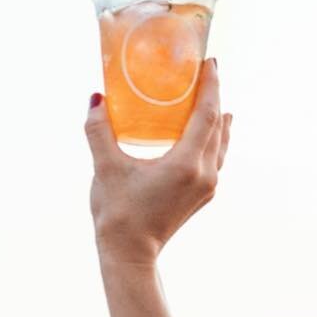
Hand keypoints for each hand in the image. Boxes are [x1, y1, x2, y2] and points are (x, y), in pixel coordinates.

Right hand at [84, 58, 232, 265]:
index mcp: (185, 164)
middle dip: (214, 96)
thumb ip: (99, 131)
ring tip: (215, 99)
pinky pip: (216, 158)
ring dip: (218, 119)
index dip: (211, 86)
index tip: (209, 63)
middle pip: (218, 126)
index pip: (208, 114)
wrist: (129, 253)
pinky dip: (214, 139)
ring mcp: (207, 187)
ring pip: (220, 143)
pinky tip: (208, 135)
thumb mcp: (106, 168)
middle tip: (206, 72)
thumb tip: (95, 99)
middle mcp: (204, 174)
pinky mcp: (203, 196)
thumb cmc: (117, 213)